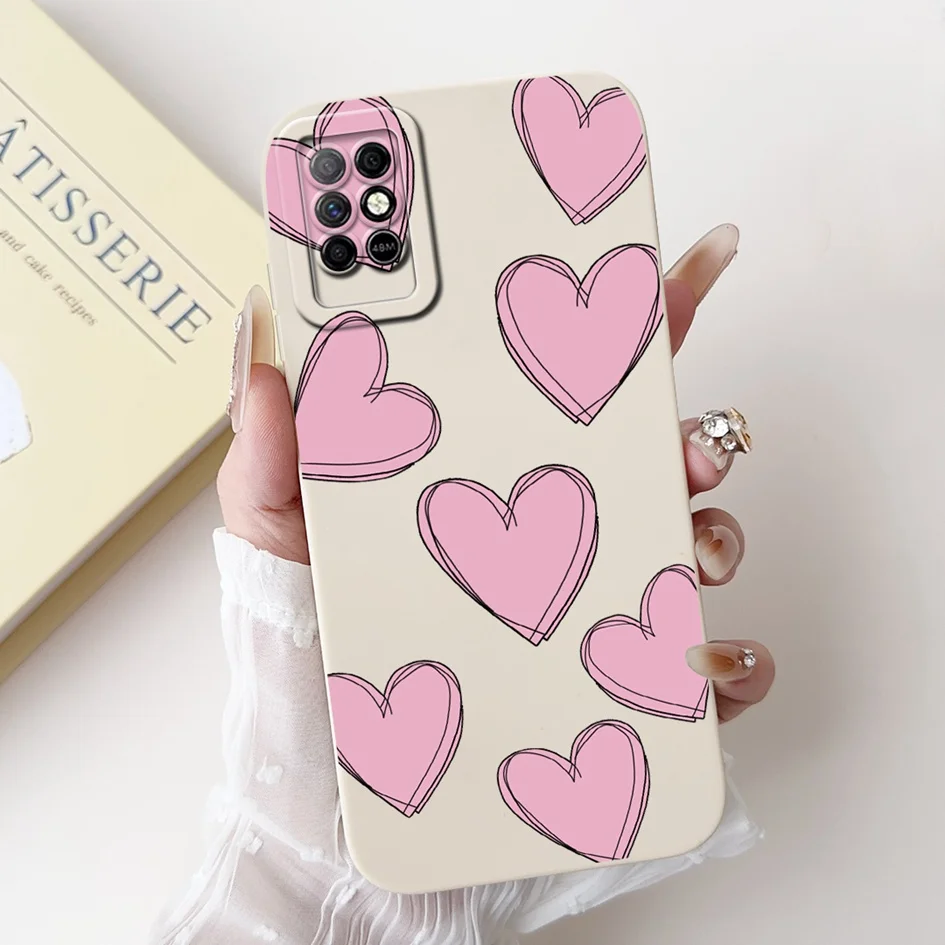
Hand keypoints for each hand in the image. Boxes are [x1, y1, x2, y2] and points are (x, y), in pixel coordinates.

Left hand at [216, 224, 773, 721]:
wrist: (329, 787)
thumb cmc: (308, 652)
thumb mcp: (275, 538)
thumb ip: (270, 453)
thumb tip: (263, 356)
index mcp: (491, 470)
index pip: (570, 377)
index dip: (625, 313)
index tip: (666, 263)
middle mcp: (559, 525)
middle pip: (657, 453)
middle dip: (694, 430)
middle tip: (682, 439)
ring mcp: (599, 603)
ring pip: (698, 546)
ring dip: (715, 536)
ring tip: (685, 555)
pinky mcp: (625, 692)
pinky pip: (712, 675)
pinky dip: (731, 663)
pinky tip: (697, 663)